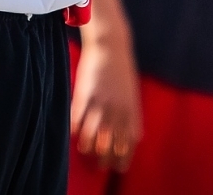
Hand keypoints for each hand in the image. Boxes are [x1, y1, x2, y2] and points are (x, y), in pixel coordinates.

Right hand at [70, 37, 142, 170]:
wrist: (110, 45)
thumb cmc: (122, 70)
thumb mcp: (133, 95)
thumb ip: (134, 117)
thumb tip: (136, 138)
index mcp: (131, 111)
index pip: (129, 144)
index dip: (123, 159)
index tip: (118, 168)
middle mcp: (117, 111)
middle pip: (110, 145)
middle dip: (105, 159)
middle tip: (99, 164)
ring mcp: (101, 105)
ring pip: (92, 138)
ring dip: (88, 147)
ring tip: (85, 149)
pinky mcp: (85, 97)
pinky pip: (78, 123)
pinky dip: (76, 131)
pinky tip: (75, 133)